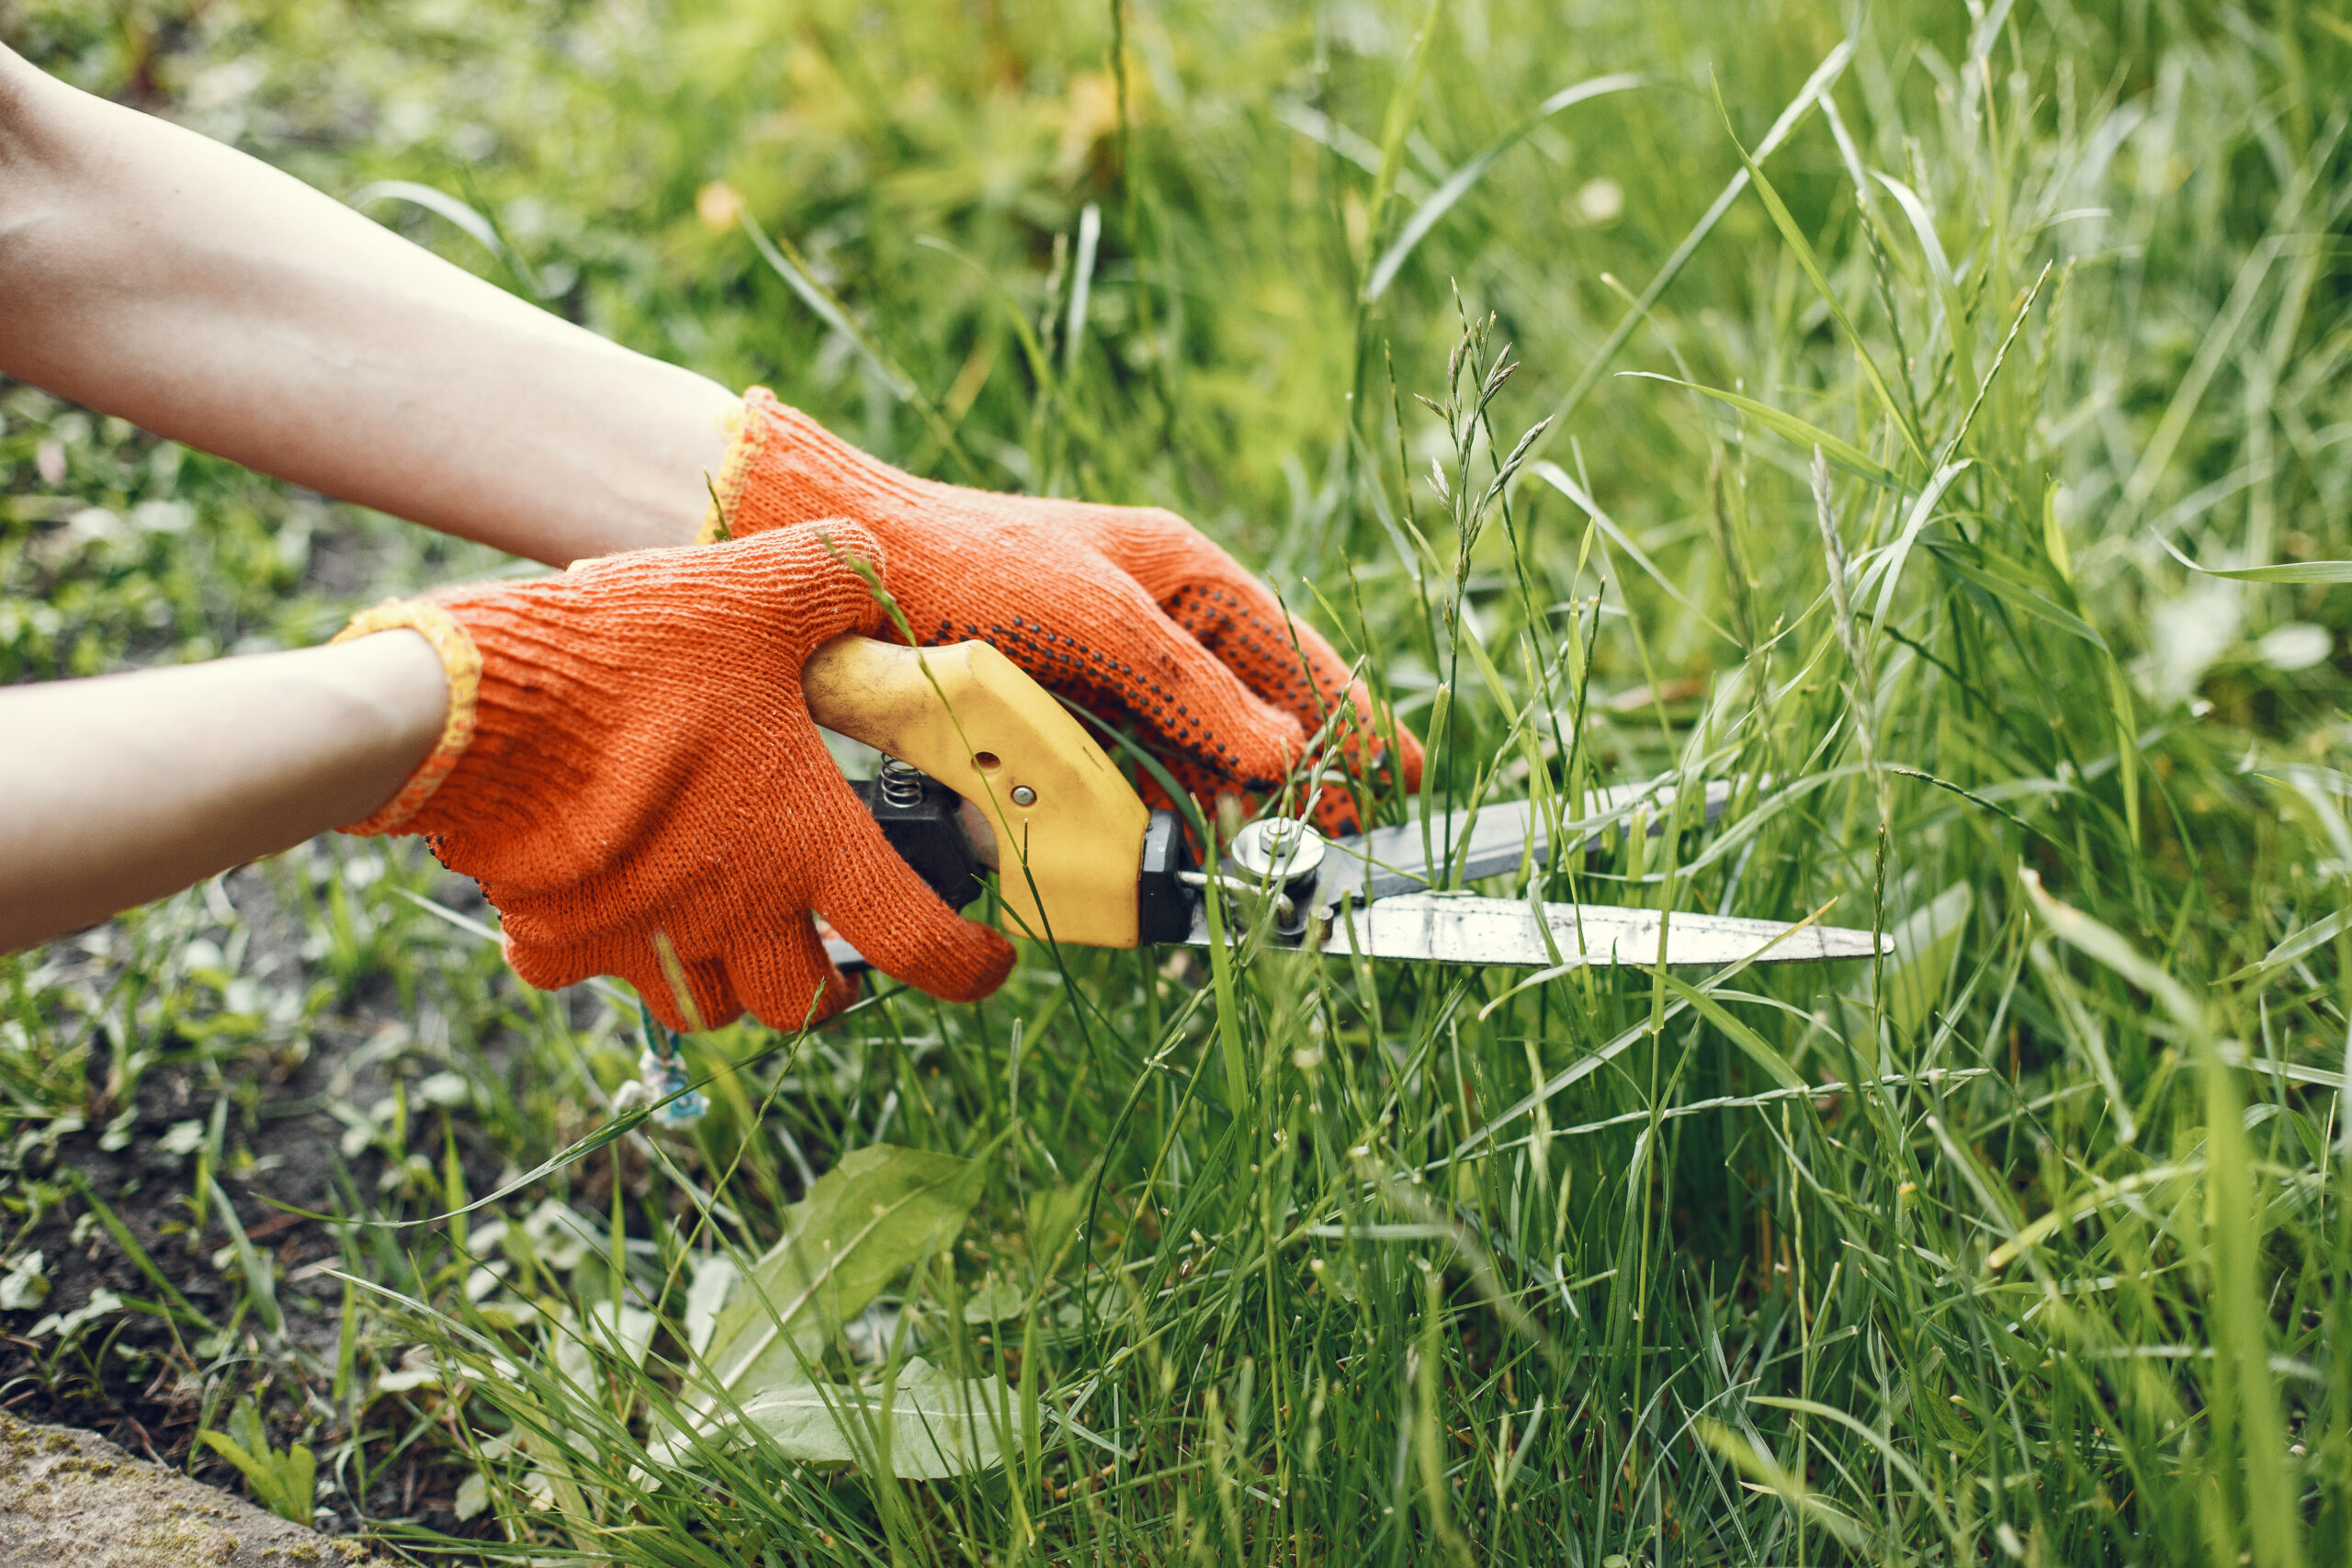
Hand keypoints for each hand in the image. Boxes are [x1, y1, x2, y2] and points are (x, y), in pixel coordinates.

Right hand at [340, 524, 1013, 1030]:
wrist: (476, 705)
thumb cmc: (633, 655)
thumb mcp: (757, 588)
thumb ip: (834, 580)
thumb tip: (869, 569)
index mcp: (807, 846)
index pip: (920, 945)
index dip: (967, 968)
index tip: (985, 963)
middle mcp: (732, 913)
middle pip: (803, 1004)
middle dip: (829, 984)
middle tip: (833, 942)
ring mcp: (641, 937)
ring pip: (705, 1009)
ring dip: (728, 980)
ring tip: (727, 925)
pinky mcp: (554, 938)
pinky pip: (586, 972)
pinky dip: (603, 951)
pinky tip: (604, 896)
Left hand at [706, 390, 1419, 832]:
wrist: (842, 575)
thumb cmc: (969, 566)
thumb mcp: (1093, 618)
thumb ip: (1189, 687)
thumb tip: (1282, 754)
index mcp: (1181, 577)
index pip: (1289, 655)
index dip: (1348, 718)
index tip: (1398, 778)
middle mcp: (1152, 624)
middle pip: (1252, 712)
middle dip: (1302, 775)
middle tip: (1343, 840)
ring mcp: (1105, 675)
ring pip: (1197, 752)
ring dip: (1233, 804)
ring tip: (1273, 856)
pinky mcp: (1055, 717)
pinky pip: (1133, 773)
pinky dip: (1164, 811)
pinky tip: (1182, 845)